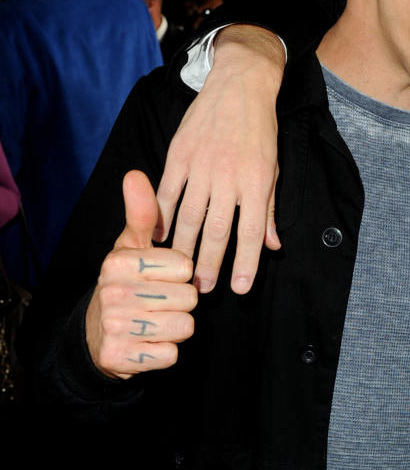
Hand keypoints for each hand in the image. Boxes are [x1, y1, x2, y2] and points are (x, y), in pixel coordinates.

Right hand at [85, 171, 197, 379]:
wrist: (98, 336)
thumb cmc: (127, 282)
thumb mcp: (132, 246)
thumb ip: (141, 212)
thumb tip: (134, 173)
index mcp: (119, 262)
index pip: (186, 267)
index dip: (181, 274)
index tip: (161, 276)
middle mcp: (113, 293)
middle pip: (189, 297)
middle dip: (181, 301)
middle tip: (158, 301)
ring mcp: (115, 327)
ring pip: (185, 325)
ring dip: (177, 326)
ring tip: (155, 320)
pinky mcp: (120, 358)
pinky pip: (172, 354)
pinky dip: (166, 351)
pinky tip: (148, 343)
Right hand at [157, 25, 284, 294]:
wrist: (241, 85)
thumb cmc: (260, 130)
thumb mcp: (274, 168)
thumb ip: (269, 209)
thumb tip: (272, 246)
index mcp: (257, 180)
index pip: (251, 231)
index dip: (246, 263)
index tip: (240, 288)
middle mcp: (229, 176)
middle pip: (216, 230)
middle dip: (209, 264)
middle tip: (202, 289)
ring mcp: (201, 165)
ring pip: (189, 216)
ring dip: (183, 247)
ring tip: (180, 270)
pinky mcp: (179, 154)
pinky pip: (167, 192)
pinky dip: (161, 216)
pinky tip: (159, 236)